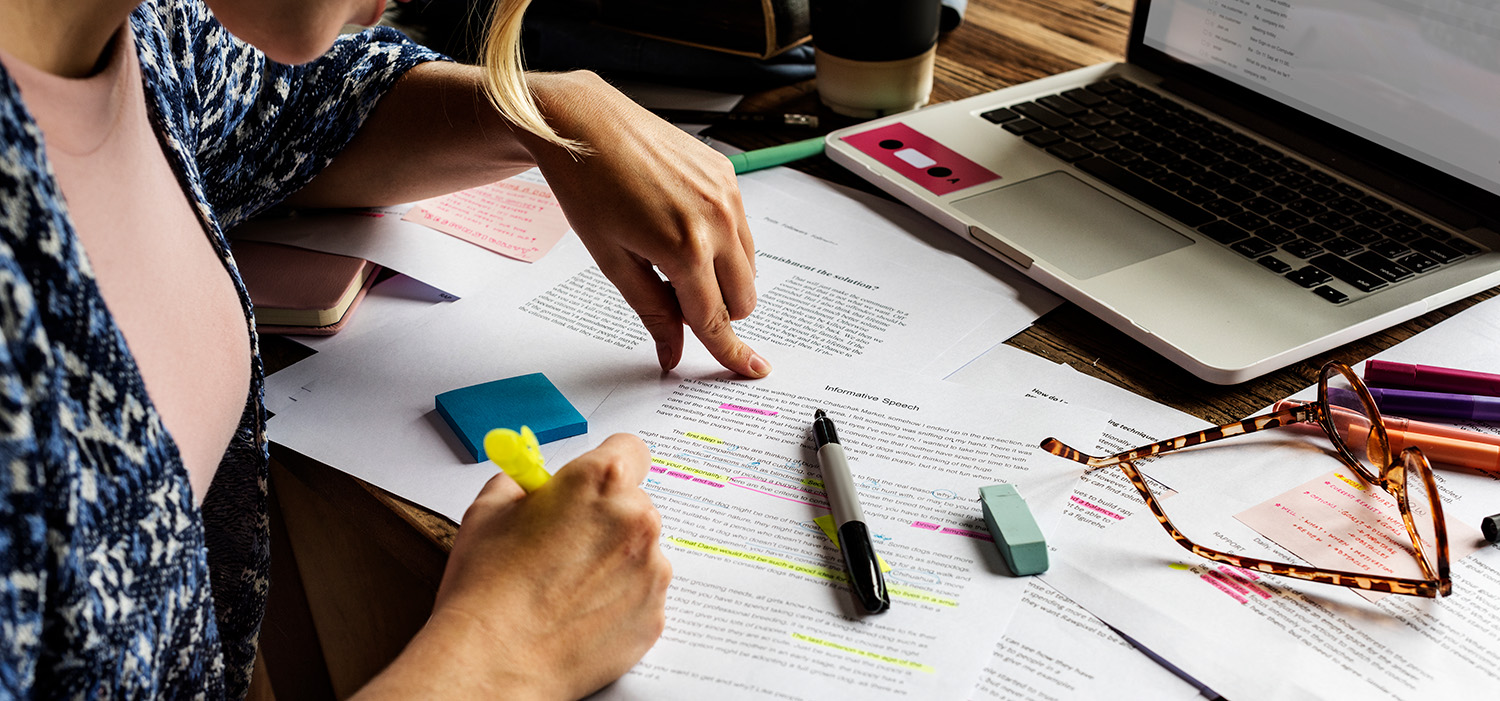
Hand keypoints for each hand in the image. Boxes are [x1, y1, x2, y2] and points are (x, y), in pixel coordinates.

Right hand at [363, 434, 670, 699]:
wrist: (493, 661)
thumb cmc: (486, 589)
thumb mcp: (489, 510)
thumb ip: (522, 482)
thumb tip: (532, 482)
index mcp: (599, 482)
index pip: (629, 449)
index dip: (607, 464)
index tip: (594, 483)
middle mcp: (636, 521)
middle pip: (634, 504)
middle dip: (605, 519)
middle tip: (565, 545)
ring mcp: (652, 571)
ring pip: (640, 552)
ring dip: (614, 562)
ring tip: (566, 587)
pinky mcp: (654, 615)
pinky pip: (641, 595)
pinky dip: (619, 601)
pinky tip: (579, 613)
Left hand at [523, 72, 770, 377]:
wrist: (587, 123)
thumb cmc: (588, 187)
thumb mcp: (613, 261)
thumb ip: (652, 311)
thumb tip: (672, 353)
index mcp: (685, 248)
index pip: (714, 318)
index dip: (729, 351)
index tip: (750, 369)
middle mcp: (717, 221)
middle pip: (742, 299)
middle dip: (714, 309)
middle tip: (671, 292)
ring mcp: (727, 195)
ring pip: (747, 266)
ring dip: (720, 277)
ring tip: (670, 253)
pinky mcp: (728, 176)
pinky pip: (741, 230)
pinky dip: (720, 242)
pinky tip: (679, 223)